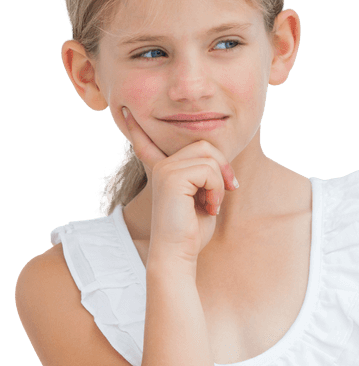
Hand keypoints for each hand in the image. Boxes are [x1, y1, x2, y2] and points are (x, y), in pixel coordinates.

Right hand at [119, 107, 238, 262]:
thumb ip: (204, 174)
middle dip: (223, 167)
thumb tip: (217, 159)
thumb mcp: (202, 196)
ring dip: (220, 183)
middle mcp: (161, 165)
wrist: (177, 253)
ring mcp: (164, 169)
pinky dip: (217, 189)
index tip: (126, 112)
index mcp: (163, 169)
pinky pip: (209, 170)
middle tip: (226, 190)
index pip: (149, 143)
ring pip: (210, 157)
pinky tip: (208, 207)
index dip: (137, 128)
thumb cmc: (191, 230)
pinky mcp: (171, 176)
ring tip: (212, 203)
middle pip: (205, 145)